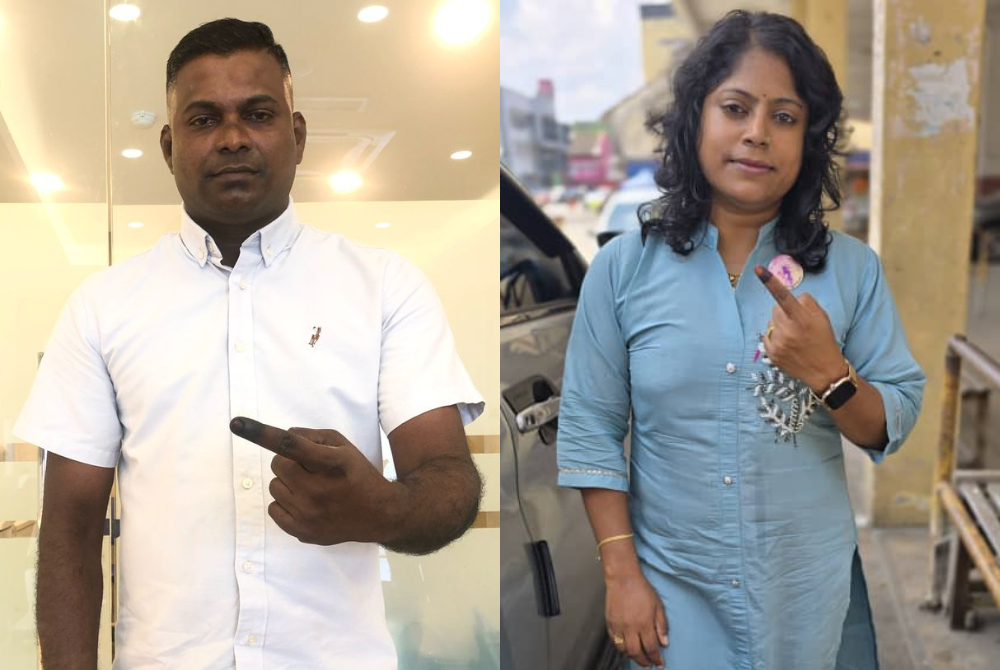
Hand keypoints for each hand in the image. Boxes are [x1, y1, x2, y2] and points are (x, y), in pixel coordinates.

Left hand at [230, 417, 390, 544]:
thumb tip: (282, 437)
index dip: (262, 433)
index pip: (291, 446)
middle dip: (290, 462)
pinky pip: (273, 509)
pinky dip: (285, 502)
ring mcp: (309, 514)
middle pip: (278, 465)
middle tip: (309, 468)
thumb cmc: (357, 474)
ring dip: (288, 482)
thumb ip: (313, 437)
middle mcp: (318, 491)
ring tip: (310, 487)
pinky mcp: (303, 532)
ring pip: (274, 486)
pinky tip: (305, 502)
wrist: (379, 514)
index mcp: (331, 464)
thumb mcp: (344, 446)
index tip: (236, 423)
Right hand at [605, 570, 668, 667]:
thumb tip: (664, 642)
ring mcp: (618, 625)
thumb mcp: (658, 605)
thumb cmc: (641, 589)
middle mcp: (630, 627)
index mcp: (644, 623)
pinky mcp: (609, 622)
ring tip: (637, 657)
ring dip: (631, 656)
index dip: (656, 658)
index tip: (659, 663)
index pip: (651, 647)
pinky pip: (614, 640)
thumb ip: (661, 625)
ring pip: (623, 649)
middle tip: (648, 664)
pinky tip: (626, 647)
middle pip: (636, 652)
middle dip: (643, 661)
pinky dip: (620, 647)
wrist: (622, 578)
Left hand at [755, 265, 844, 392]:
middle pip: (776, 309)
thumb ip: (807, 303)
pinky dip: (775, 337)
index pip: (784, 296)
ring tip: (795, 337)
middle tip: (798, 323)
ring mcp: (778, 343)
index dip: (771, 282)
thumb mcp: (822, 318)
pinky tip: (788, 345)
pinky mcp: (771, 353)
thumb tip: (793, 297)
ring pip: (772, 322)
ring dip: (780, 325)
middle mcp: (787, 330)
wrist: (824, 371)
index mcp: (802, 319)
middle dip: (785, 311)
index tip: (758, 269)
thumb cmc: (824, 341)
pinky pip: (768, 335)